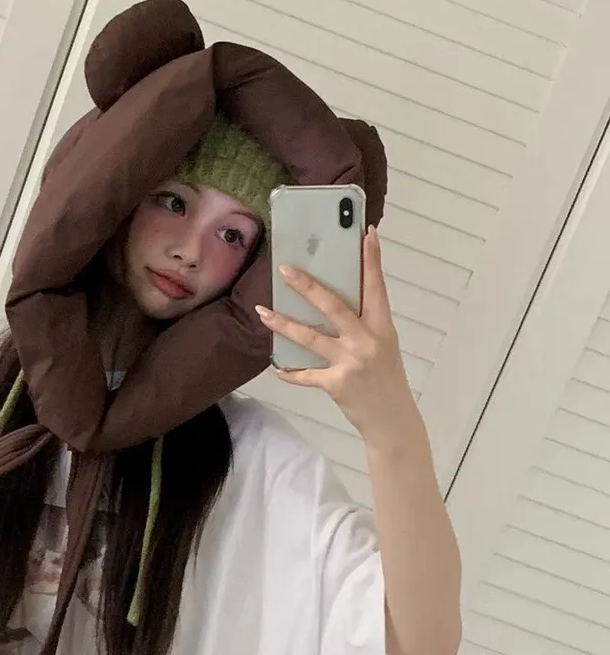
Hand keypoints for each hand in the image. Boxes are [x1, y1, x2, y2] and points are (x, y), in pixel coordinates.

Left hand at [256, 226, 416, 440]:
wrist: (392, 420)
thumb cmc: (386, 379)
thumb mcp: (383, 345)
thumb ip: (364, 324)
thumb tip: (332, 302)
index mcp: (382, 327)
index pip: (376, 287)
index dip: (371, 260)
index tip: (365, 234)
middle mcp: (367, 341)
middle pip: (334, 306)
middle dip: (308, 286)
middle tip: (286, 269)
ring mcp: (351, 362)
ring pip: (311, 337)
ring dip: (284, 324)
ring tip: (263, 312)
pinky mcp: (337, 383)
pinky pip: (307, 375)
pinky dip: (291, 372)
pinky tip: (277, 368)